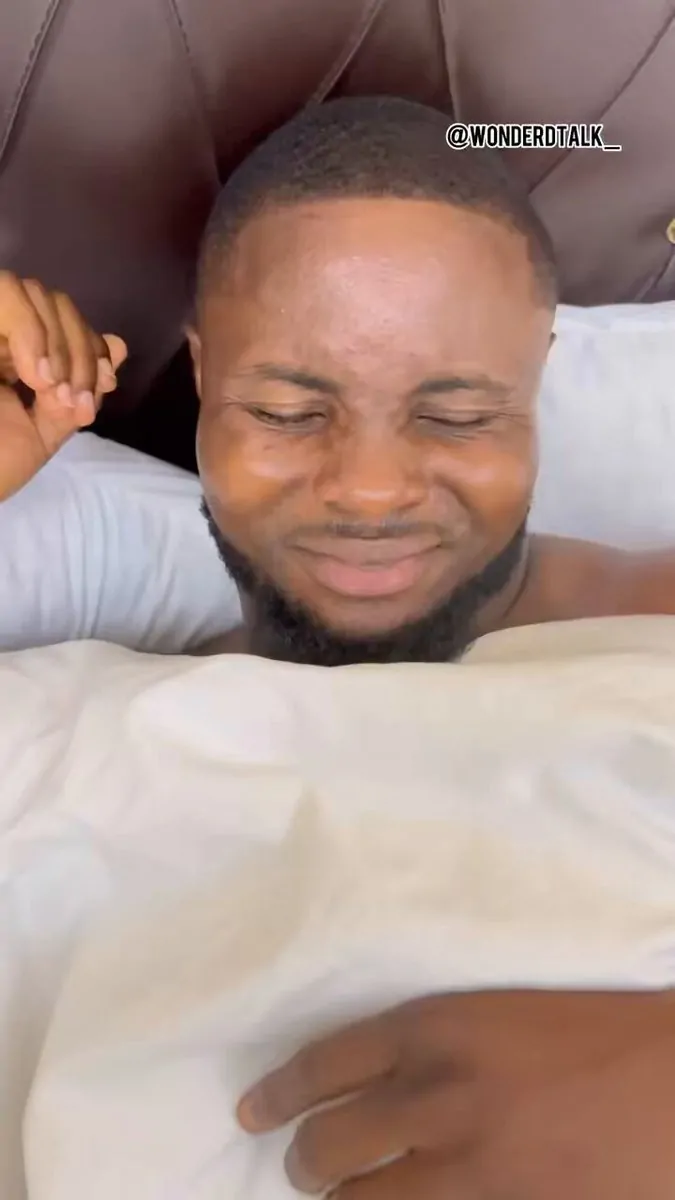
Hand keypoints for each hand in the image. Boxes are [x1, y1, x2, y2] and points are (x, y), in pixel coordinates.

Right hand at [0, 272, 126, 500]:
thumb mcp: (43, 433)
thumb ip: (80, 393)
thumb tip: (118, 345)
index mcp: (8, 355)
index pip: (64, 323)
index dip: (91, 348)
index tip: (100, 389)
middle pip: (51, 301)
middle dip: (78, 351)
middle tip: (72, 399)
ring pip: (28, 290)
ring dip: (55, 342)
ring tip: (48, 388)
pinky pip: (5, 292)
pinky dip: (30, 332)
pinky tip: (33, 375)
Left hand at [238, 989, 674, 1197]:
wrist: (671, 1074)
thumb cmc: (590, 1028)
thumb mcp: (496, 1012)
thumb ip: (430, 1041)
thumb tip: (367, 1080)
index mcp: (438, 1026)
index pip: (326, 1062)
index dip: (278, 1091)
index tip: (252, 1110)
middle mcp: (442, 1093)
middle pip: (332, 1144)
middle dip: (305, 1162)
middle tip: (303, 1165)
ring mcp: (474, 1163)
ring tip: (342, 1196)